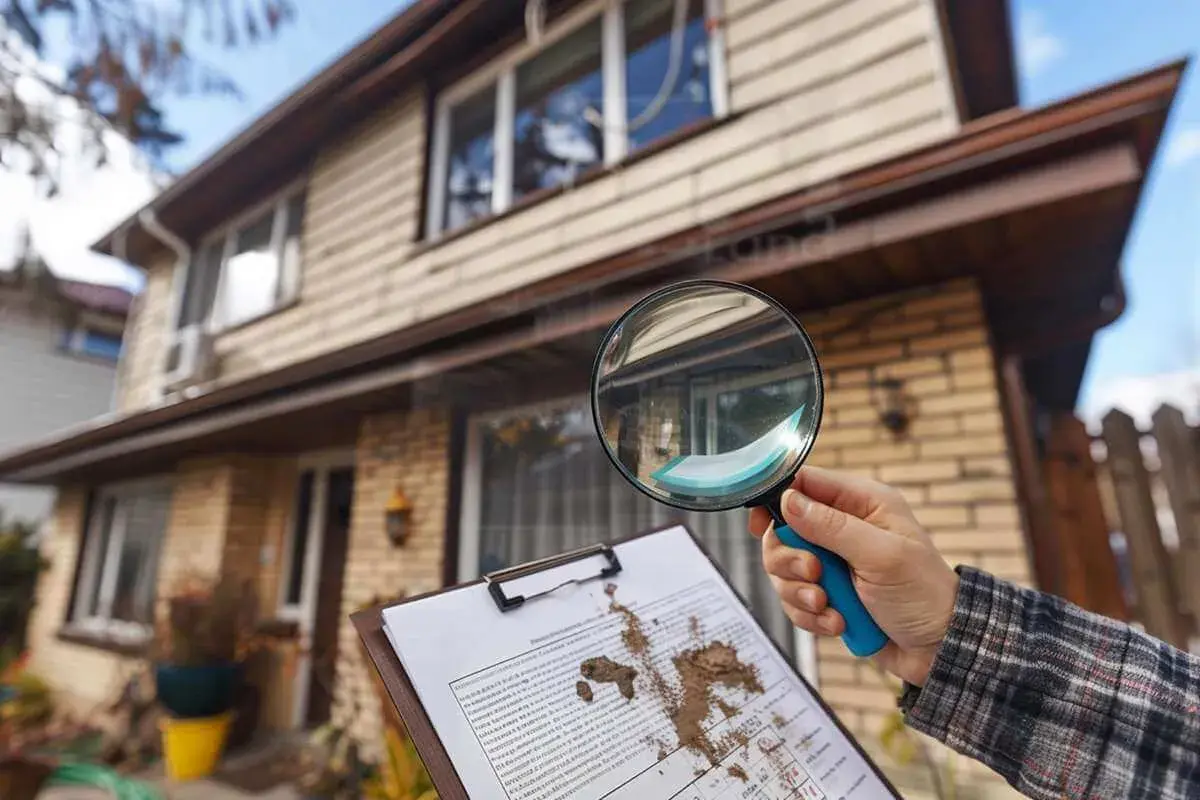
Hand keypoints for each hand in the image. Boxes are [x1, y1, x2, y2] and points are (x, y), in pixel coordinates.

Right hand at [749, 466, 959, 686]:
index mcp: (861, 503)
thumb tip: (788, 501)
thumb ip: (832, 526)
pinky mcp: (828, 596)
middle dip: (790, 560)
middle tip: (815, 575)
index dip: (777, 500)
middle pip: (784, 531)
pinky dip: (811, 616)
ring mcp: (834, 564)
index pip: (803, 484)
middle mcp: (843, 529)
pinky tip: (837, 622)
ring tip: (828, 606)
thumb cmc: (923, 594)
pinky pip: (796, 601)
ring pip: (785, 570)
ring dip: (800, 593)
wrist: (939, 649)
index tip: (762, 524)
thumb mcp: (881, 555)